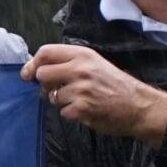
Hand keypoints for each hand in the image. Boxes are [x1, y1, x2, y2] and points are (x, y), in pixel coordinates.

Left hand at [23, 45, 166, 143]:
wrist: (139, 106)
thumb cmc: (115, 85)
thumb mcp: (94, 64)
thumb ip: (68, 63)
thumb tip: (36, 69)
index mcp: (83, 55)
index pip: (45, 52)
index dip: (33, 64)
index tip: (28, 74)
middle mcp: (80, 69)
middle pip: (42, 74)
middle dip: (45, 85)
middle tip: (58, 89)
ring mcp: (80, 89)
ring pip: (52, 96)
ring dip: (61, 101)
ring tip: (81, 100)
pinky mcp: (82, 108)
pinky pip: (63, 112)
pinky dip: (71, 113)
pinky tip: (86, 110)